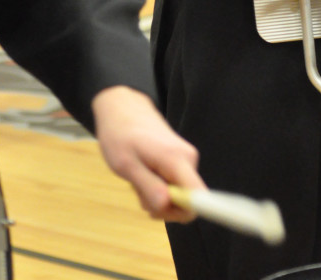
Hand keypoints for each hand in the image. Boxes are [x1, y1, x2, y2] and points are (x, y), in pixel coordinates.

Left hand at [92, 86, 204, 221]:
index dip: (185, 212)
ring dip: (155, 195)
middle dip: (161, 204)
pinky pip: (173, 185)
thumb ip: (148, 186)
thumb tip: (167, 206)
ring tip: (137, 176)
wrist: (123, 108)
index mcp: (179, 160)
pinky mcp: (180, 160)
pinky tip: (142, 173)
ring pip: (177, 195)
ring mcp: (185, 159)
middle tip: (137, 189)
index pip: (199, 198)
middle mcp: (189, 160)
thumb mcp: (126, 165)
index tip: (159, 211)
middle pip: (185, 202)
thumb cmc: (121, 134)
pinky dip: (156, 186)